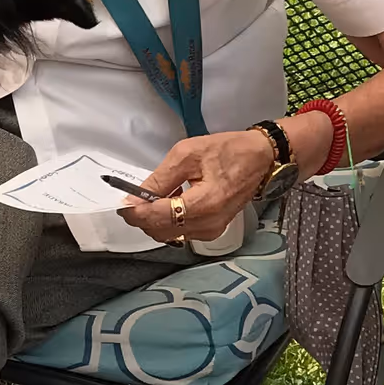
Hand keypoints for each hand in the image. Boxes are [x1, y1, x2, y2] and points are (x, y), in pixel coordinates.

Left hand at [121, 125, 281, 244]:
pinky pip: (180, 231)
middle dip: (142, 215)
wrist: (262, 158)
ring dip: (155, 217)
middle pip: (158, 231)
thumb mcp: (187, 154)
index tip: (121, 200)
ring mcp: (211, 231)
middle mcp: (208, 225)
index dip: (134, 211)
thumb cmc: (228, 150)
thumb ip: (159, 179)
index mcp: (204, 204)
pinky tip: (174, 200)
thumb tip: (133, 198)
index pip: (156, 218)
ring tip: (159, 193)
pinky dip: (169, 219)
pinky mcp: (212, 231)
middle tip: (137, 194)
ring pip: (167, 234)